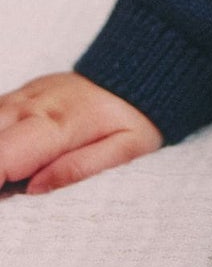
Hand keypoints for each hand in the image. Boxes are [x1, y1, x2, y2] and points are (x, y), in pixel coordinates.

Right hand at [0, 72, 161, 193]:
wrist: (142, 71)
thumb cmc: (136, 118)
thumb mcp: (126, 150)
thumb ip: (79, 169)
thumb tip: (33, 189)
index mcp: (57, 124)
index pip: (3, 155)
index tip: (4, 195)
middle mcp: (33, 105)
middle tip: (10, 189)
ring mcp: (25, 95)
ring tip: (13, 176)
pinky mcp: (23, 93)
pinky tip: (14, 154)